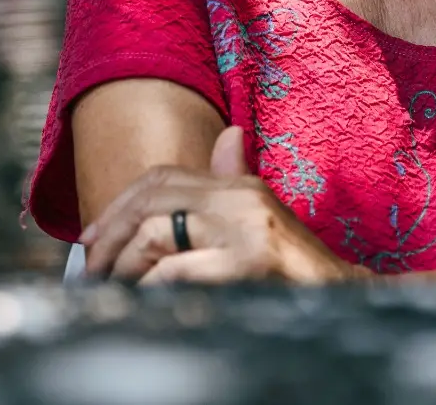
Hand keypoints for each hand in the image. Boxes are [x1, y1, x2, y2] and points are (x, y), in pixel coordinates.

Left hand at [78, 126, 365, 285]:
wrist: (344, 297)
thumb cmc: (296, 268)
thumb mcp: (262, 220)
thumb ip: (235, 182)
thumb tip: (229, 137)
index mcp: (239, 187)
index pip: (162, 177)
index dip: (119, 205)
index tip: (91, 238)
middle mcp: (242, 200)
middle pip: (152, 201)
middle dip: (110, 236)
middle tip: (91, 269)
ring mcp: (247, 230)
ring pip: (157, 235)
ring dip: (126, 267)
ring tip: (115, 289)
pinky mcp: (250, 264)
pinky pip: (178, 270)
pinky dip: (151, 287)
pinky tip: (145, 300)